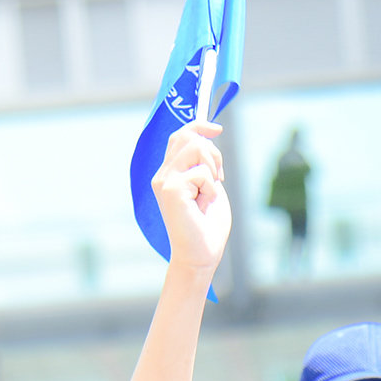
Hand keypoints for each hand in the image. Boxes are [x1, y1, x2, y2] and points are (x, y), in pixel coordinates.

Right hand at [153, 121, 230, 275]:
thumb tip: (208, 136)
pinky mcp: (171, 189)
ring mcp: (164, 181)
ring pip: (196, 147)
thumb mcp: (209, 187)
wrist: (201, 255)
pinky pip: (201, 172)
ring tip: (208, 194)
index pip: (179, 136)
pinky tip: (204, 205)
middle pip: (188, 136)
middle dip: (213, 153)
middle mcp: (162, 174)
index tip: (217, 128)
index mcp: (170, 173)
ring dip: (212, 170)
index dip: (198, 125)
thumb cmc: (207, 226)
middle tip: (218, 178)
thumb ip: (205, 164)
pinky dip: (211, 189)